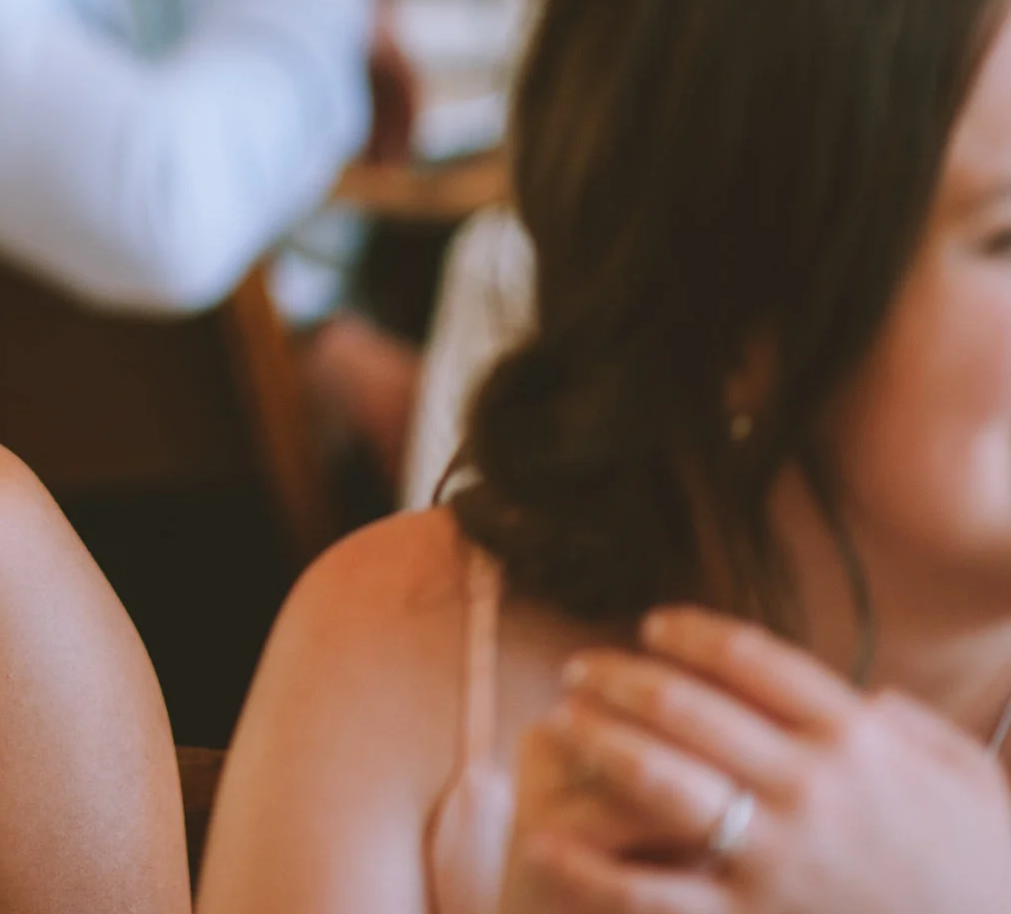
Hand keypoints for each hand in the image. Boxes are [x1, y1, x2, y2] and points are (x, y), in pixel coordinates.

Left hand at [506, 607, 1010, 913]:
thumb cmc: (989, 869)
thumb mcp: (971, 781)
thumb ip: (914, 731)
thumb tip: (869, 699)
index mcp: (858, 739)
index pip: (752, 661)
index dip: (692, 635)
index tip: (653, 627)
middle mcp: (809, 784)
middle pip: (689, 709)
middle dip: (622, 680)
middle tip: (581, 667)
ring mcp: (778, 853)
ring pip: (660, 782)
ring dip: (600, 744)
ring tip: (562, 723)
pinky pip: (654, 890)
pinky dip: (593, 866)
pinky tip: (548, 840)